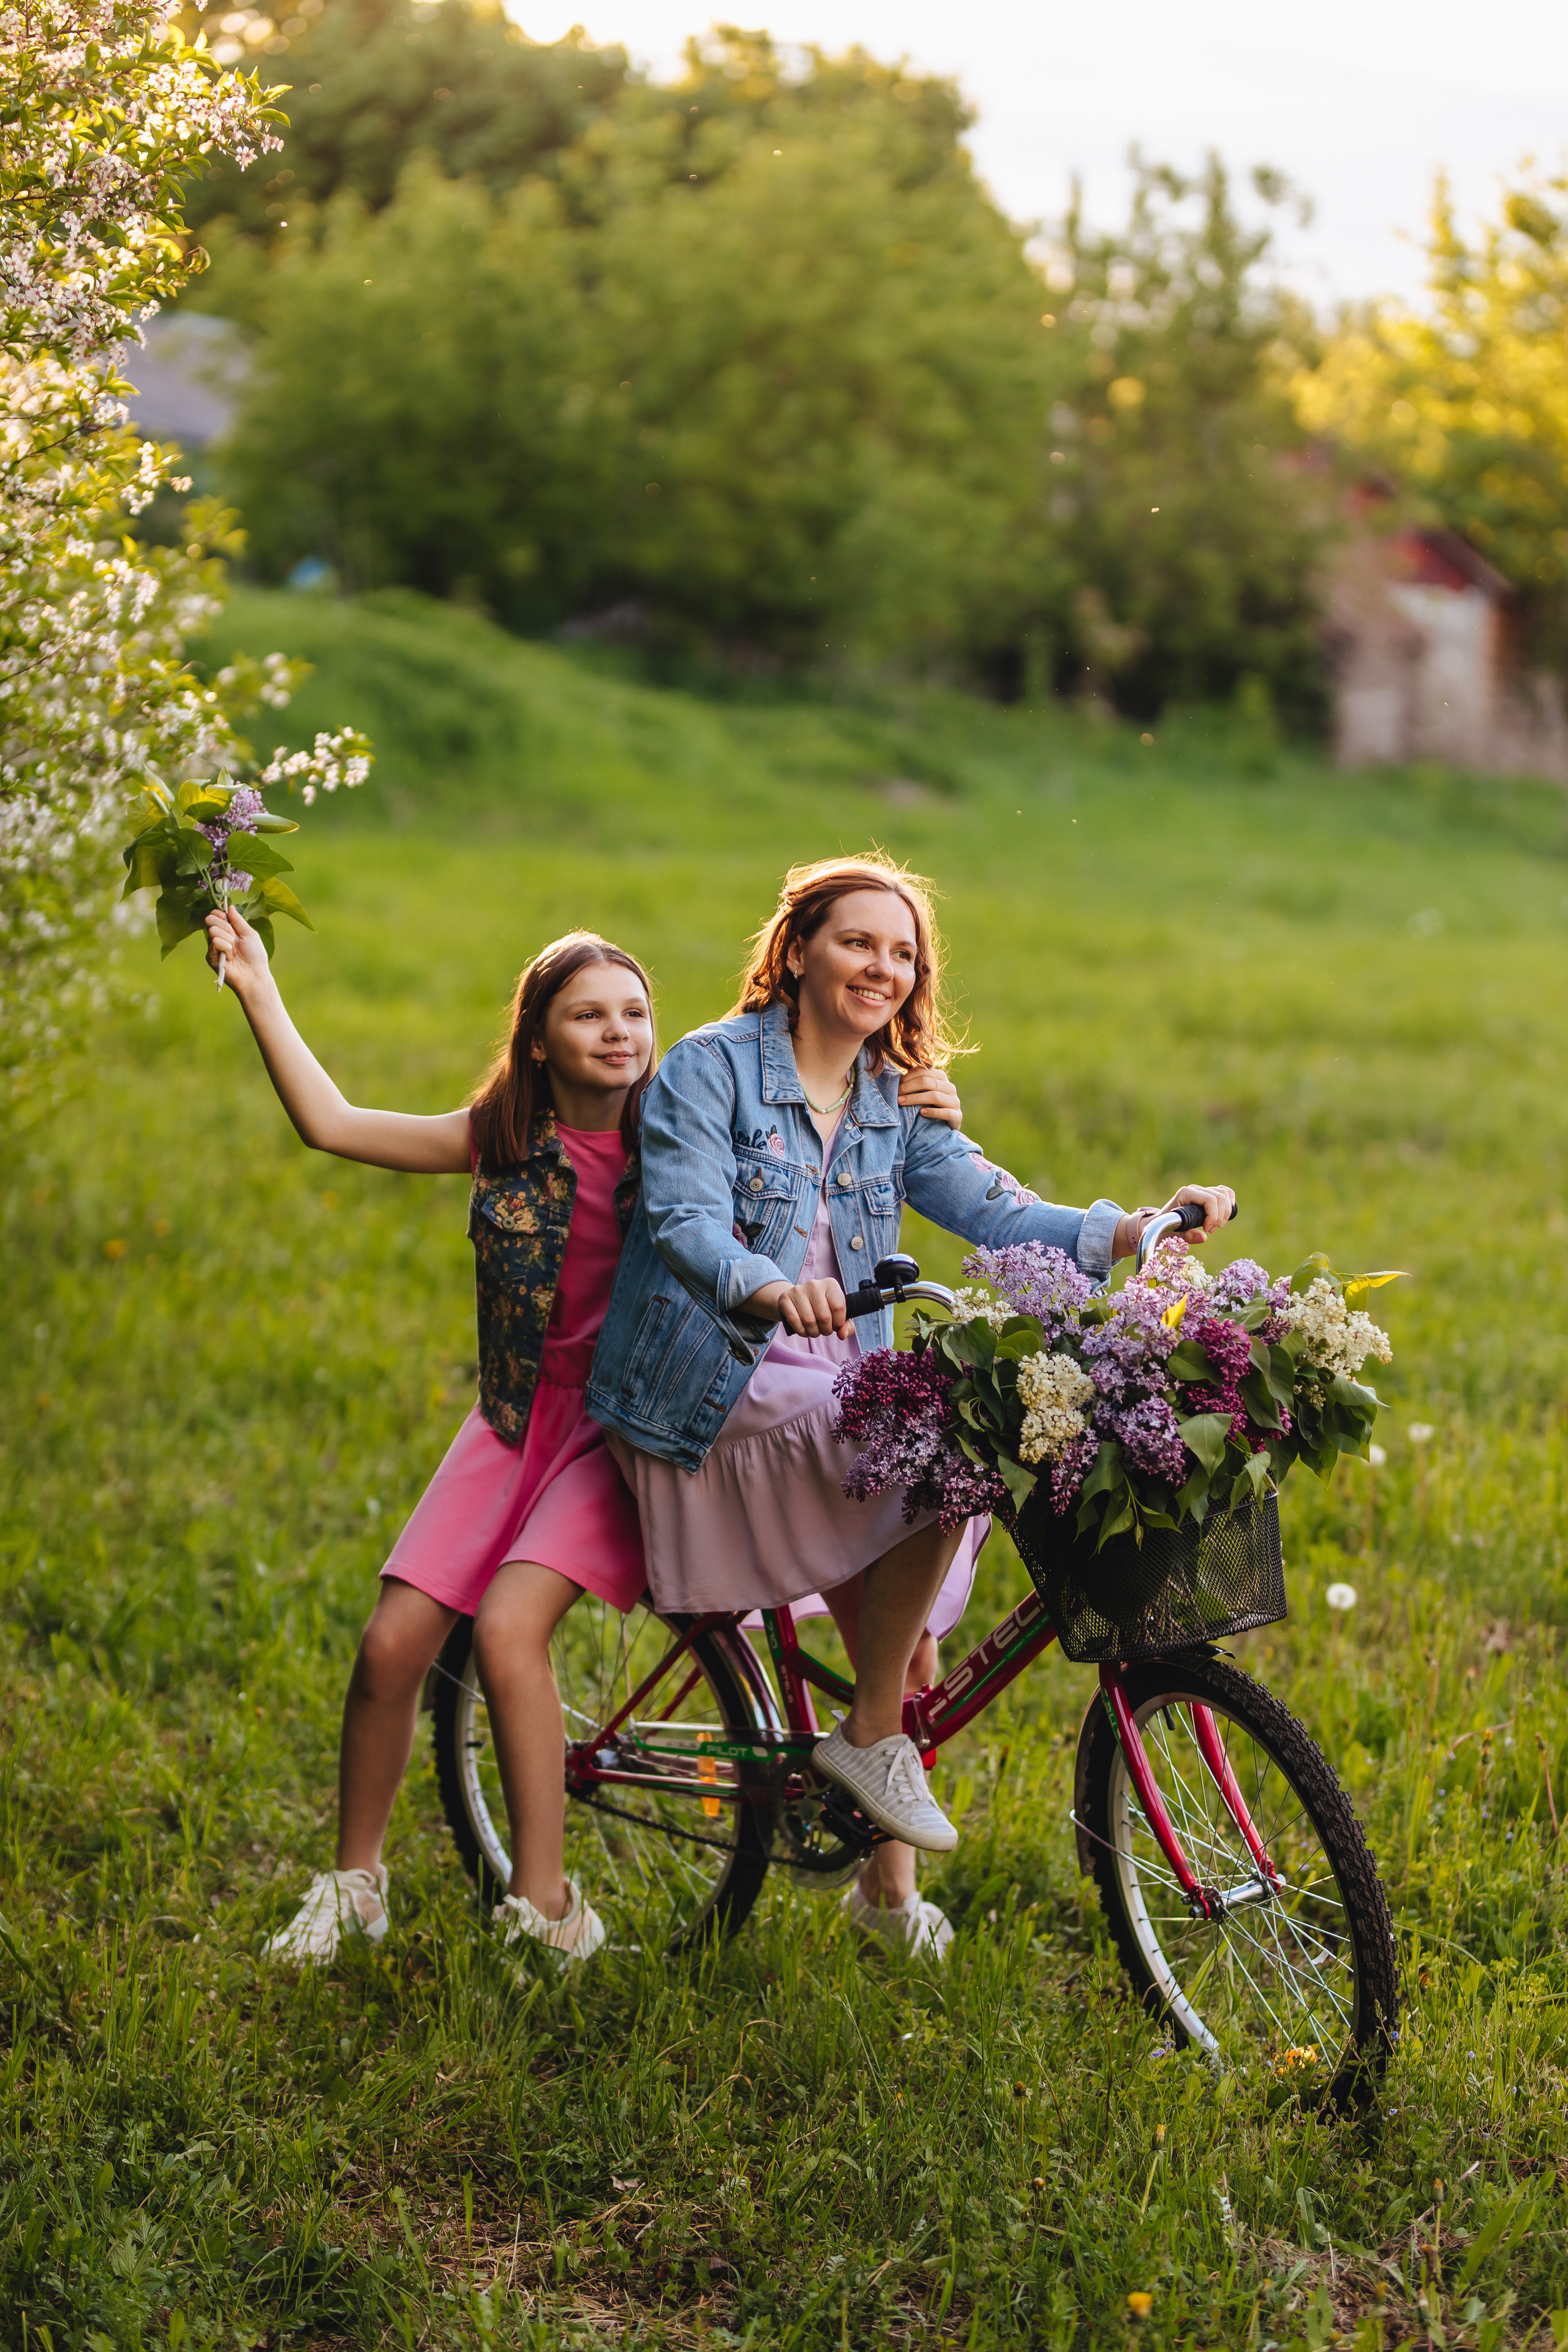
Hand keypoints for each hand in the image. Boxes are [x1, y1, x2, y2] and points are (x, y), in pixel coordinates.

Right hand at [205, 904, 271, 1000]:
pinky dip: (226, 948)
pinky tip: (231, 957)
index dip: (218, 913)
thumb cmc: (255, 955)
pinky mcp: (210, 957)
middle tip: (234, 938)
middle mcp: (218, 937)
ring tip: (235, 951)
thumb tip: (229, 906)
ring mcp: (213, 947)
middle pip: (209, 919)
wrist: (254, 974)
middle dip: (225, 926)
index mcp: (227, 930)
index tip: (226, 917)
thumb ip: (238, 920)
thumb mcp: (249, 934)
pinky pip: (215, 942)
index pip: (213, 915)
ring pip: (213, 931)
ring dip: (228, 939)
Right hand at [744, 1276, 849, 1338]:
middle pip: (824, 1316)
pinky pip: (794, 1321)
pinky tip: (803, 1330)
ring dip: (813, 1332)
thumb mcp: (837, 1314)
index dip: (838, 1322)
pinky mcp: (785, 1298)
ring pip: (809, 1321)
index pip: (839, 1307)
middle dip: (825, 1330)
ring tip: (814, 1331)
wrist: (795, 1301)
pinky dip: (801, 1331)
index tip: (835, 1325)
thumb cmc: (820, 1309)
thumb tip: (842, 1335)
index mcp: (831, 1284)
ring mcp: (798, 1290)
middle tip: (823, 1330)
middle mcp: (814, 1284)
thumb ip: (846, 1325)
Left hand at [897, 1065, 962, 1127]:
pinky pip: (946, 1112)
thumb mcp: (923, 1093)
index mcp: (941, 1077)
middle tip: (896, 1095)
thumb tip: (895, 1077)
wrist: (946, 1126)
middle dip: (908, 1087)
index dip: (908, 1077)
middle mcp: (950, 1087)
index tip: (895, 1085)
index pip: (923, 1071)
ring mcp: (955, 1101)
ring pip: (935, 1096)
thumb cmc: (930, 1107)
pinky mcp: (957, 1115)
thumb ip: (915, 1084)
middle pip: (927, 1082)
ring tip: (901, 1102)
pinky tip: (921, 1113)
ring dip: (915, 1099)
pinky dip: (932, 1112)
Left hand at [1112, 1183, 1236, 1262]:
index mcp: (1185, 1194)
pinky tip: (1228, 1212)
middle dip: (1219, 1216)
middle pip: (1220, 1197)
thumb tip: (1203, 1238)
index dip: (1213, 1216)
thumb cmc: (1165, 1228)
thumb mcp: (1174, 1234)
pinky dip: (1229, 1200)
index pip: (1210, 1200)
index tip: (1207, 1230)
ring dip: (1225, 1211)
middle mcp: (1194, 1189)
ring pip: (1224, 1193)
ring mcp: (1201, 1190)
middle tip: (1211, 1230)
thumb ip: (1188, 1236)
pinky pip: (1224, 1191)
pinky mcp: (1206, 1193)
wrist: (1160, 1222)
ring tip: (1216, 1225)